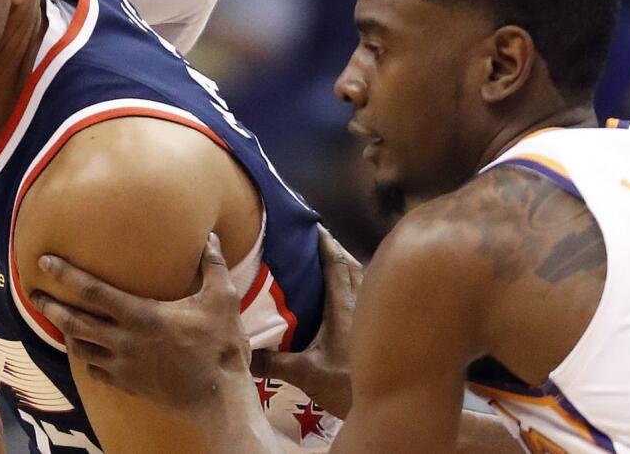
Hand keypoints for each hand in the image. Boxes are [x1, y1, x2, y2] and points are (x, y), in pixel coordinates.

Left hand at [31, 233, 250, 411]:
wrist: (219, 396)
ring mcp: (123, 366)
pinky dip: (88, 359)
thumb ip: (213, 265)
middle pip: (74, 322)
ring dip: (67, 333)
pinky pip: (96, 371)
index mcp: (141, 316)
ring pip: (80, 349)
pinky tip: (89, 352)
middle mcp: (124, 341)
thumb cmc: (221, 346)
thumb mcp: (222, 299)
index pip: (92, 291)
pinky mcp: (128, 385)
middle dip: (51, 307)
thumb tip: (209, 237)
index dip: (65, 275)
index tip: (44, 262)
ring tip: (61, 321)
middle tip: (35, 295)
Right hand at [251, 226, 360, 418]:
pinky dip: (356, 283)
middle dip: (336, 249)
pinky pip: (366, 293)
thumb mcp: (306, 374)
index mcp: (343, 307)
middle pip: (352, 266)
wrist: (387, 404)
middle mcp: (361, 304)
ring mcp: (372, 314)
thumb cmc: (346, 386)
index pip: (335, 266)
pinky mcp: (378, 326)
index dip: (325, 243)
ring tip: (331, 259)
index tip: (313, 225)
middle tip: (318, 238)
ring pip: (363, 278)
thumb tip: (242, 354)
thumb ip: (273, 363)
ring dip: (348, 265)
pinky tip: (346, 294)